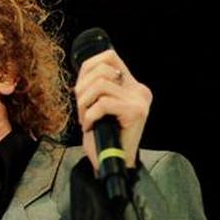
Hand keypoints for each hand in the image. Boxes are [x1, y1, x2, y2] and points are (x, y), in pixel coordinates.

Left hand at [73, 50, 152, 170]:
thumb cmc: (102, 136)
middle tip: (82, 109)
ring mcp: (139, 100)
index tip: (81, 88)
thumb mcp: (96, 105)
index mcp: (131, 85)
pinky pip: (103, 104)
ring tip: (85, 118)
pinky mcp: (136, 112)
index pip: (110, 57)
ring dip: (84, 103)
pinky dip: (89, 116)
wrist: (111, 163)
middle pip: (102, 70)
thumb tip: (84, 69)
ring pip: (101, 85)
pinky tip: (89, 127)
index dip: (88, 68)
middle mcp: (139, 90)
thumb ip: (95, 86)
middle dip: (83, 89)